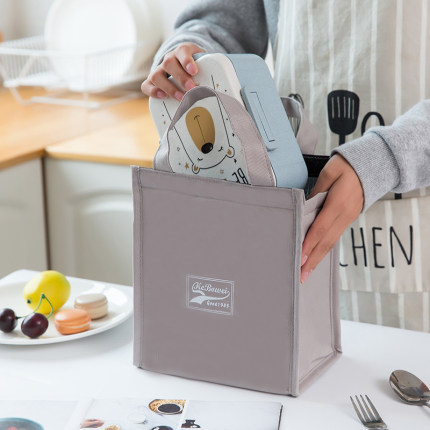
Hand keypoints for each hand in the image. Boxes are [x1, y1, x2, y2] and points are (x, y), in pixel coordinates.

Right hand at [141, 43, 204, 100]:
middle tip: (191, 88)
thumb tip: (221, 86)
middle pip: (169, 64)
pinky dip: (152, 91)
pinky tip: (162, 96)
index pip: (182, 51)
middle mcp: (168, 59)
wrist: (183, 66)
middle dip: (180, 78)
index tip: (194, 71)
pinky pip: (146, 85)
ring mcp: (159, 70)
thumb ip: (210, 70)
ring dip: (169, 88)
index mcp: (182, 52)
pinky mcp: (152, 82)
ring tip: (181, 98)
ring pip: (157, 75)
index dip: (187, 61)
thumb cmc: (196, 68)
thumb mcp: (204, 64)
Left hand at [300, 154, 363, 282]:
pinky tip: (315, 257)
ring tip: (306, 272)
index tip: (299, 257)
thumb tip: (304, 208)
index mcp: (338, 204)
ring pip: (330, 243)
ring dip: (317, 259)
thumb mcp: (329, 173)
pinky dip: (324, 249)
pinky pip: (334, 237)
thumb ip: (316, 191)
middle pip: (325, 242)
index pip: (320, 228)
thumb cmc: (347, 166)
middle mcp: (344, 215)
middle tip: (300, 277)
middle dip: (312, 261)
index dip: (309, 244)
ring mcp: (348, 219)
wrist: (373, 165)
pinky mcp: (348, 219)